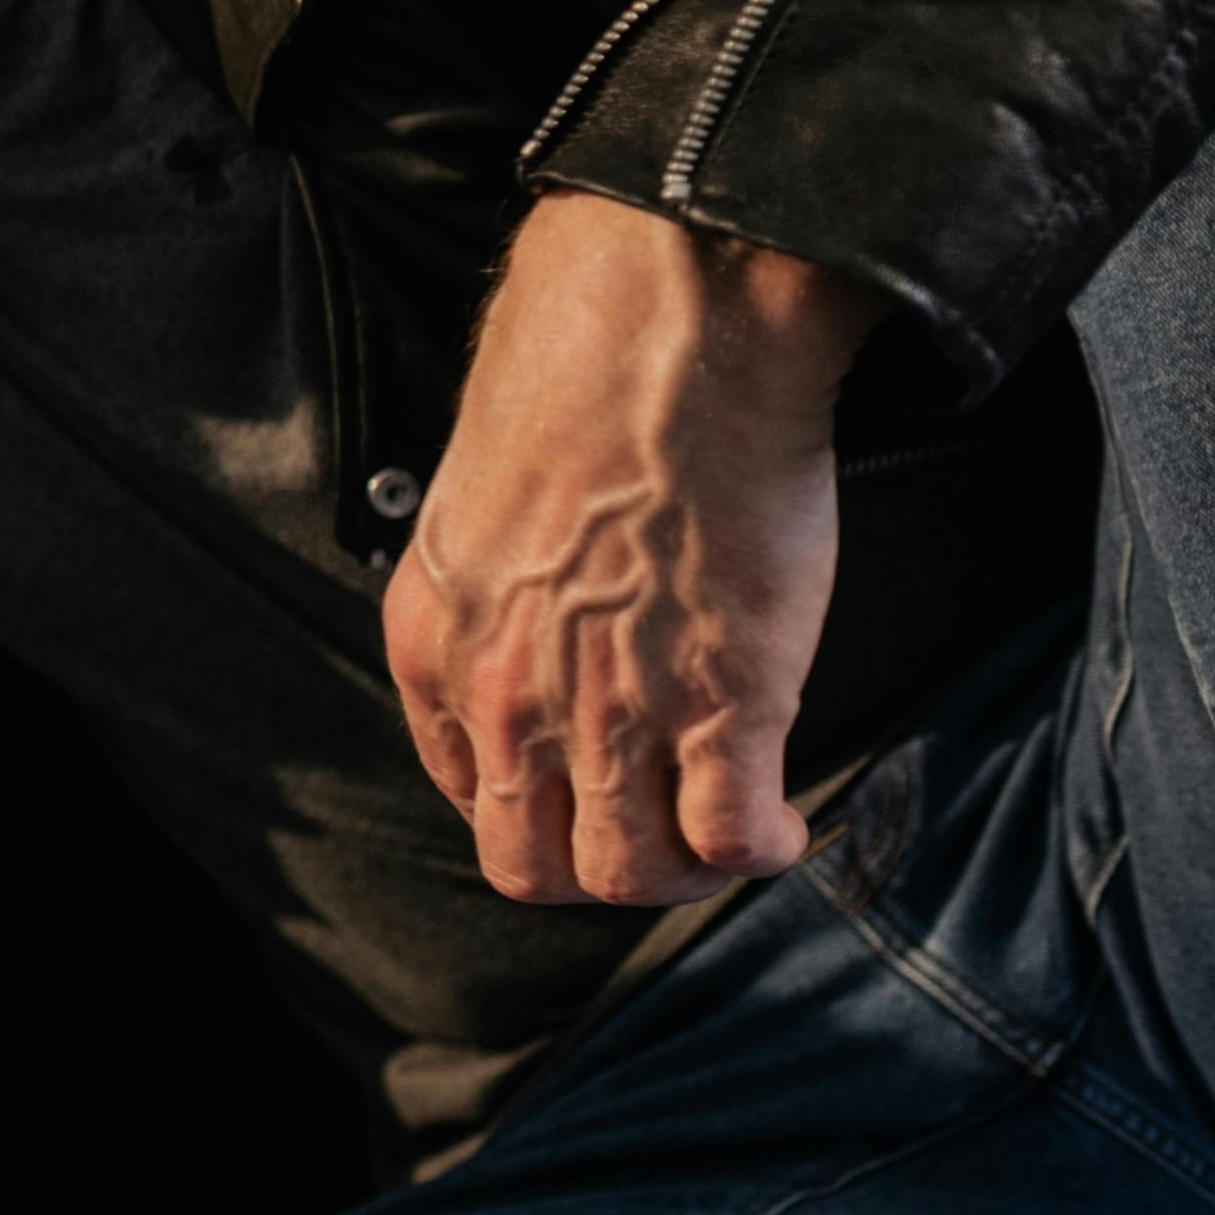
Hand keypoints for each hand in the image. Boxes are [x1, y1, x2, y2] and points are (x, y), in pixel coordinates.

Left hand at [388, 192, 881, 906]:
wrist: (665, 341)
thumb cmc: (583, 397)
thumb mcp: (478, 517)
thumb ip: (495, 602)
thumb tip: (537, 638)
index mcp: (436, 652)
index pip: (473, 796)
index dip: (541, 807)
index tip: (588, 789)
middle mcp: (507, 701)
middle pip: (539, 866)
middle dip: (601, 866)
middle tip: (658, 831)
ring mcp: (612, 713)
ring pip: (633, 872)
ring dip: (683, 871)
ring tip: (722, 832)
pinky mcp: (722, 705)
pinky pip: (729, 838)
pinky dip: (758, 848)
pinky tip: (778, 822)